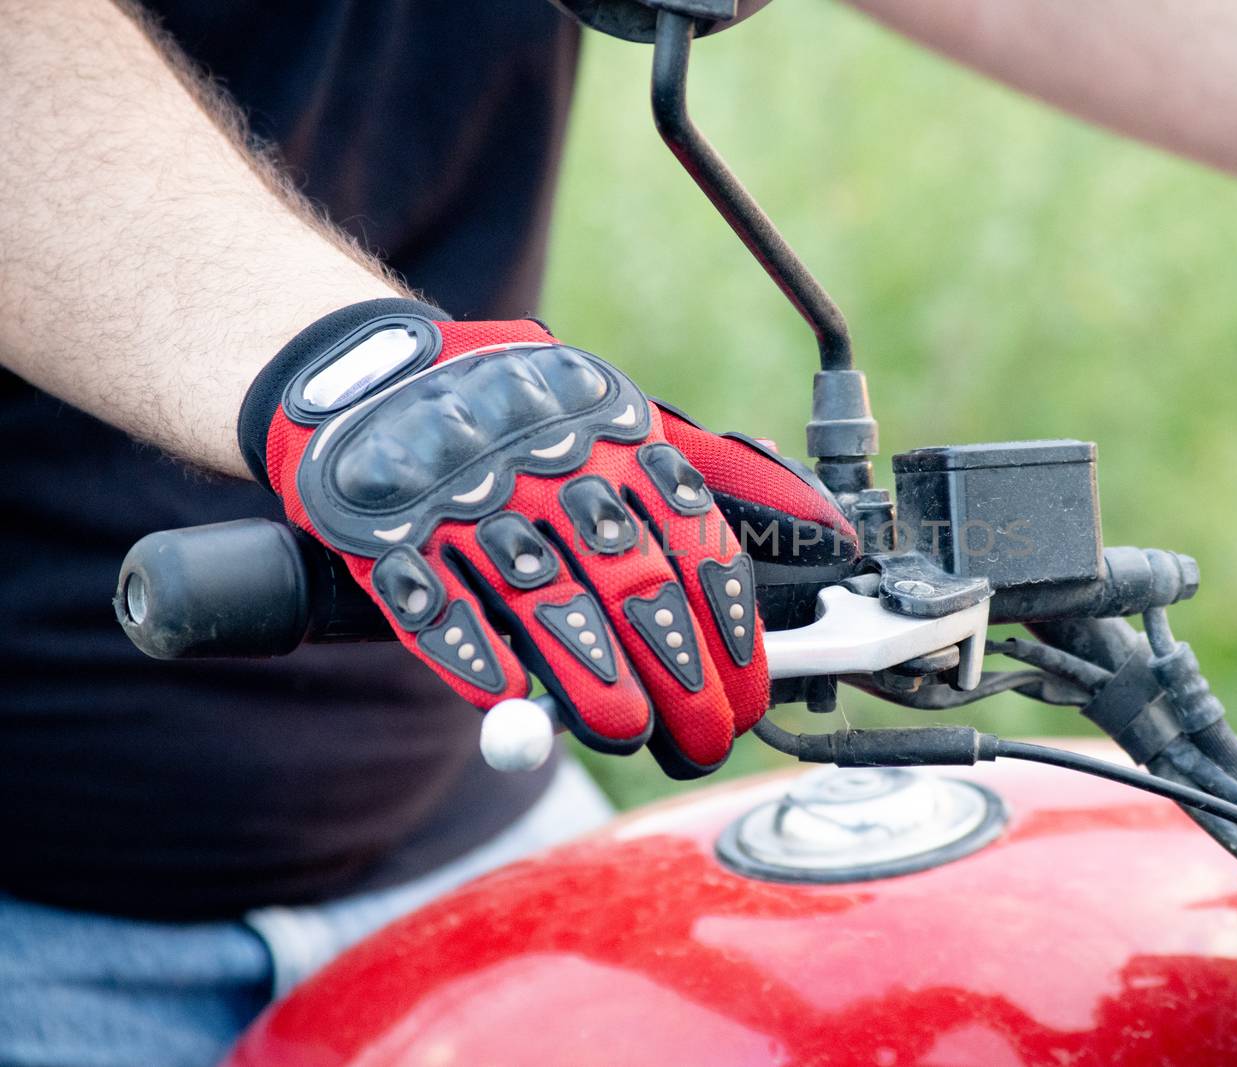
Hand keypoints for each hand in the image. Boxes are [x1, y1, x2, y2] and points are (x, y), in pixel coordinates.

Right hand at [238, 299, 856, 776]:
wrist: (386, 377)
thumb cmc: (532, 421)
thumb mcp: (632, 426)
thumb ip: (725, 480)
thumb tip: (832, 533)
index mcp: (620, 444)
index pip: (693, 545)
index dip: (728, 631)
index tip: (750, 697)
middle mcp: (551, 469)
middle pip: (630, 583)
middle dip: (679, 674)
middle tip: (704, 741)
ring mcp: (467, 497)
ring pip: (540, 598)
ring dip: (587, 672)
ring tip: (626, 733)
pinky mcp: (386, 530)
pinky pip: (434, 598)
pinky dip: (471, 650)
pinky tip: (506, 699)